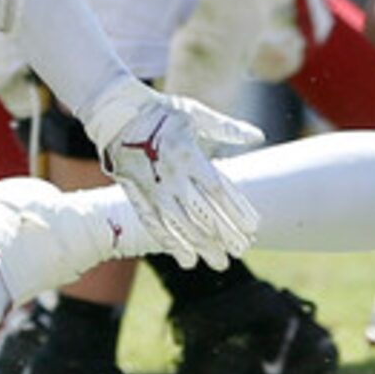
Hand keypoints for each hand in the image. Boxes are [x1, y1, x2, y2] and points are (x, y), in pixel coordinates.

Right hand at [78, 78, 262, 269]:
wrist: (114, 112)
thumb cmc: (162, 111)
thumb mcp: (196, 114)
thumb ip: (228, 128)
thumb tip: (259, 136)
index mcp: (187, 154)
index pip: (218, 190)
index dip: (236, 211)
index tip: (254, 227)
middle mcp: (169, 175)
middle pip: (202, 213)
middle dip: (224, 234)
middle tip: (243, 250)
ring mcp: (150, 187)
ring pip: (179, 224)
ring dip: (201, 245)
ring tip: (220, 262)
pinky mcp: (134, 194)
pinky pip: (153, 223)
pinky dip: (170, 242)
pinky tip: (186, 257)